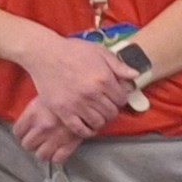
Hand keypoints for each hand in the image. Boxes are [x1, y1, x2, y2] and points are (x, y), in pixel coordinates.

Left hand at [11, 98, 84, 164]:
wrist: (92, 94)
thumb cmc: (70, 91)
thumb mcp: (48, 94)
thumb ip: (35, 109)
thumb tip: (29, 121)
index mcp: (35, 113)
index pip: (18, 132)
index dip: (22, 132)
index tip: (27, 131)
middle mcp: (43, 126)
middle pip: (27, 145)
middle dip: (33, 142)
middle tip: (39, 137)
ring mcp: (56, 136)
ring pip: (41, 154)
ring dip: (44, 151)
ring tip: (50, 144)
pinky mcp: (71, 143)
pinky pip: (58, 158)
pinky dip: (58, 156)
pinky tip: (61, 148)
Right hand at [20, 34, 138, 137]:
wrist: (46, 54)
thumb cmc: (74, 50)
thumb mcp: (100, 52)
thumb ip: (119, 66)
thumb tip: (135, 75)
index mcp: (104, 78)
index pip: (122, 99)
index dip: (121, 99)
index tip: (117, 98)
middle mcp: (92, 94)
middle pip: (111, 112)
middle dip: (113, 110)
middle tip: (108, 107)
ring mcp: (76, 104)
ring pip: (98, 122)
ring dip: (101, 120)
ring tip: (99, 115)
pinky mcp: (62, 111)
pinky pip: (79, 129)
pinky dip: (87, 131)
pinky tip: (88, 126)